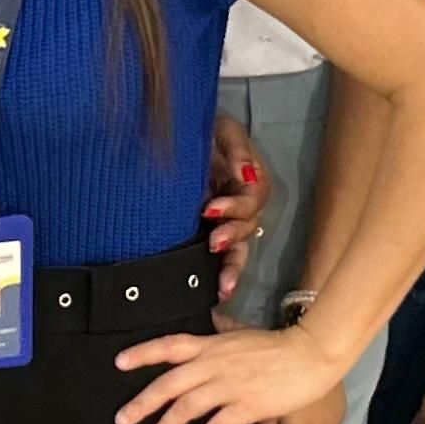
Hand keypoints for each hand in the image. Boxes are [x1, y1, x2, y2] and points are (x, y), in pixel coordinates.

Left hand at [113, 323, 348, 423]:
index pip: (170, 346)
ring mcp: (230, 385)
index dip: (143, 353)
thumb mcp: (241, 334)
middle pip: (170, 383)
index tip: (118, 363)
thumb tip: (211, 322)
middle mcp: (215, 364)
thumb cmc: (277, 344)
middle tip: (121, 420)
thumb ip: (221, 334)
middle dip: (142, 402)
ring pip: (187, 407)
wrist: (310, 354)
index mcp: (212, 345)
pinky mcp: (248, 405)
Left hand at [202, 111, 269, 302]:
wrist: (172, 136)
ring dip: (231, 268)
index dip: (235, 206)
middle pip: (247, 227)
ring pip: (238, 249)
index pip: (252, 198)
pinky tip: (217, 294)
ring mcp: (225, 222)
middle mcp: (241, 204)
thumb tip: (246, 174)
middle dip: (232, 238)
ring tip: (222, 288)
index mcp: (247, 179)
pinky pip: (221, 258)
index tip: (210, 209)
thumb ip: (236, 148)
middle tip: (213, 243)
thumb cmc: (201, 130)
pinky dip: (221, 276)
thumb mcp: (222, 129)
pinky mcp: (207, 234)